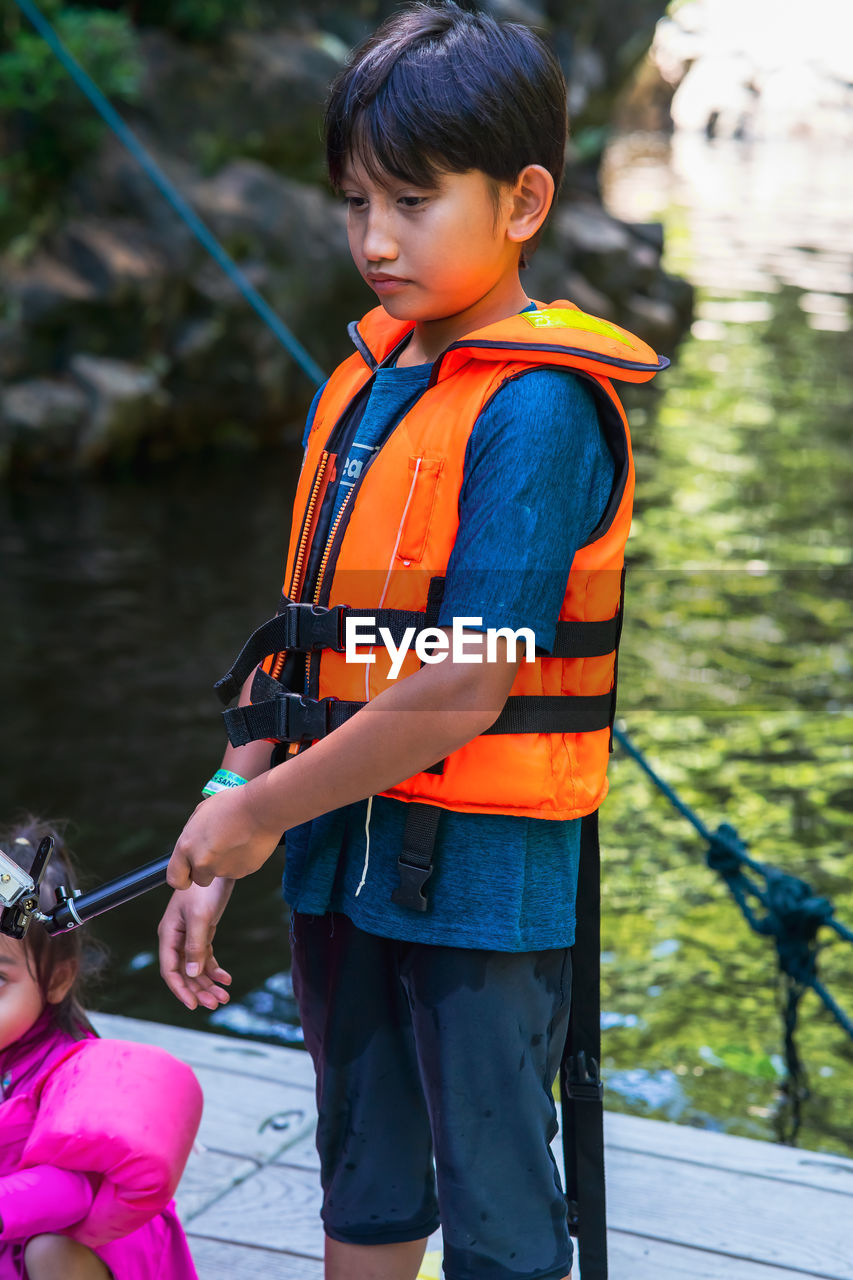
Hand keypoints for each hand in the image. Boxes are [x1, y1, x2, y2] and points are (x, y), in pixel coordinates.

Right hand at [158, 878, 234, 1010]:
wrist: (219, 867)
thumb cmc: (206, 889)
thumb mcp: (201, 918)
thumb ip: (195, 946)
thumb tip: (192, 973)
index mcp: (169, 934)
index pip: (170, 970)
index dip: (180, 990)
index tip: (193, 1006)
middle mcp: (176, 937)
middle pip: (185, 972)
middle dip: (199, 990)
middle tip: (218, 1003)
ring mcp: (189, 935)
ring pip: (196, 967)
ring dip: (209, 983)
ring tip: (225, 996)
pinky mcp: (203, 931)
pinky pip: (206, 956)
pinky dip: (215, 969)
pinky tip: (227, 978)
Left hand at [166, 786, 280, 888]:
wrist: (262, 808)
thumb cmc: (231, 804)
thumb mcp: (201, 813)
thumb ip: (192, 835)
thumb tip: (192, 847)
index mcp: (187, 847)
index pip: (175, 878)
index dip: (181, 878)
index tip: (188, 874)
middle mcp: (203, 862)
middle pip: (200, 879)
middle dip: (206, 870)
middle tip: (218, 850)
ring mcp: (223, 869)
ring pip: (221, 873)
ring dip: (225, 862)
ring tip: (236, 838)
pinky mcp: (243, 871)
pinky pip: (238, 870)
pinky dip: (241, 860)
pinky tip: (247, 842)